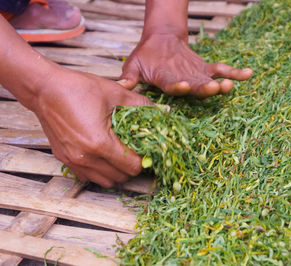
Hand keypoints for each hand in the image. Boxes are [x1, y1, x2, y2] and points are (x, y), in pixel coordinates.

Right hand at [33, 67, 152, 186]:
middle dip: (133, 167)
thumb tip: (163, 112)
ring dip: (117, 172)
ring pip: (104, 181)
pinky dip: (100, 172)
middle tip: (137, 152)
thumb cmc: (78, 88)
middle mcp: (85, 158)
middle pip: (120, 178)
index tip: (147, 150)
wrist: (44, 88)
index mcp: (99, 143)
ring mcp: (72, 161)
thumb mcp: (114, 93)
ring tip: (122, 155)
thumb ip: (141, 104)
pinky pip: (88, 177)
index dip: (143, 160)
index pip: (131, 167)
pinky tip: (104, 156)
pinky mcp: (64, 159)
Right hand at [119, 33, 252, 98]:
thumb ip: (130, 77)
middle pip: (197, 90)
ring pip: (211, 83)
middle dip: (206, 91)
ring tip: (230, 84)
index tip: (183, 87)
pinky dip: (236, 73)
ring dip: (221, 85)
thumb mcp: (133, 66)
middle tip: (215, 89)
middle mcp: (186, 84)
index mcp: (168, 84)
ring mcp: (198, 78)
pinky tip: (248, 73)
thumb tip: (121, 87)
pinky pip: (223, 71)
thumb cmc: (145, 58)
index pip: (173, 88)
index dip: (179, 88)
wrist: (160, 45)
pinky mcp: (207, 70)